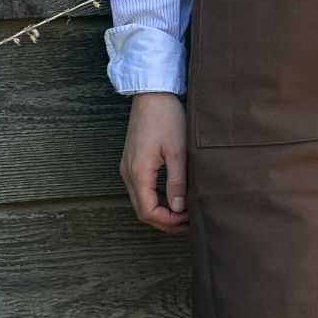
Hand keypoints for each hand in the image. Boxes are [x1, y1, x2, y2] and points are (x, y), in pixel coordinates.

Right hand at [118, 92, 188, 234]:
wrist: (152, 93)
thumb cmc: (167, 118)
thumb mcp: (178, 151)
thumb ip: (177, 182)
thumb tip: (179, 209)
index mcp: (138, 172)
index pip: (148, 211)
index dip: (169, 221)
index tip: (189, 220)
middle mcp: (128, 173)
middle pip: (143, 210)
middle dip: (165, 221)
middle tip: (189, 224)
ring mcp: (128, 167)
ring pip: (141, 200)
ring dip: (161, 211)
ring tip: (185, 214)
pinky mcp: (133, 161)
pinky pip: (141, 188)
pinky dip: (156, 199)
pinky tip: (174, 198)